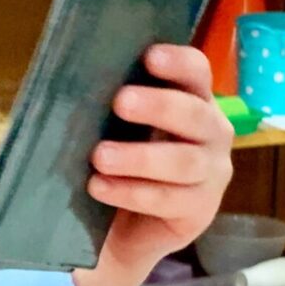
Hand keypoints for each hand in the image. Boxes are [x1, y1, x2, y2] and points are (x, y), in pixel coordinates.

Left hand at [72, 43, 236, 285]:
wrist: (128, 229)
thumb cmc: (123, 162)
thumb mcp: (119, 128)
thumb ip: (112, 106)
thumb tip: (72, 82)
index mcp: (194, 100)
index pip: (197, 73)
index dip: (178, 63)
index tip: (149, 56)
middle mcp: (212, 133)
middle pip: (195, 115)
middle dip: (158, 106)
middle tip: (120, 102)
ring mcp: (212, 173)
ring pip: (184, 162)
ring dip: (139, 157)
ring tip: (100, 156)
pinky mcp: (200, 211)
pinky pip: (168, 200)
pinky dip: (132, 192)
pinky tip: (100, 187)